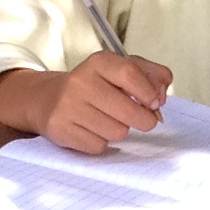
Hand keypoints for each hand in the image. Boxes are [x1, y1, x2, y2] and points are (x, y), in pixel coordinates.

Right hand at [0, 54, 174, 152]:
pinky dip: (101, 142)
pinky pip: (100, 146)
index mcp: (99, 63)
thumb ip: (151, 76)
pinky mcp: (62, 130)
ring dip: (120, 130)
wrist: (47, 99)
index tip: (155, 103)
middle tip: (141, 119)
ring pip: (117, 132)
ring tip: (107, 120)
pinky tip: (91, 129)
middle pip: (129, 111)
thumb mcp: (121, 70)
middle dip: (143, 120)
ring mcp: (69, 107)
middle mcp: (81, 82)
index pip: (130, 74)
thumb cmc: (94, 86)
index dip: (149, 92)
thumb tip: (161, 96)